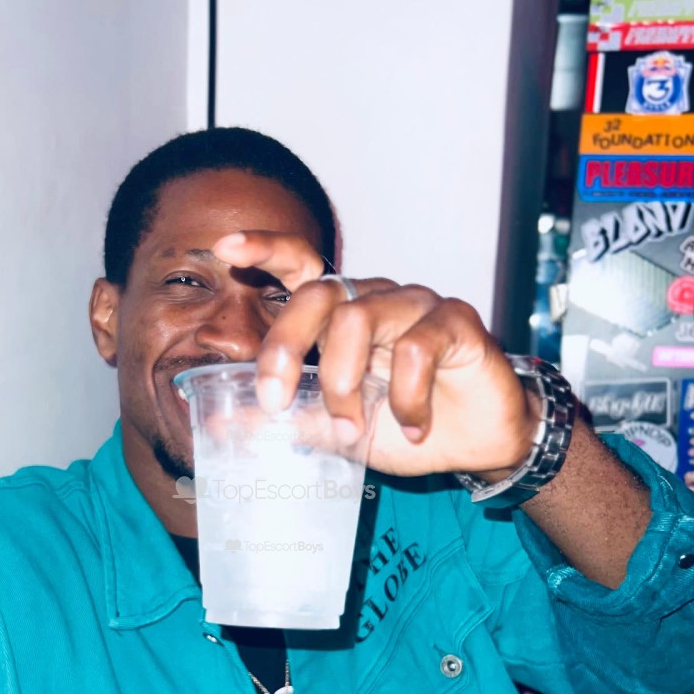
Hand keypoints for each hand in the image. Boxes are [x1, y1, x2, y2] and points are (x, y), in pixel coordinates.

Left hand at [211, 231, 539, 478]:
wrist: (476, 444)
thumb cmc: (404, 426)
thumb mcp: (334, 429)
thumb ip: (285, 418)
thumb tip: (217, 420)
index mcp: (341, 314)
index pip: (299, 267)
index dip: (264, 249)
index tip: (224, 249)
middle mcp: (375, 298)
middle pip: (316, 296)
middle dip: (284, 349)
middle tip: (275, 401)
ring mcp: (416, 305)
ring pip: (358, 321)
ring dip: (345, 385)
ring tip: (353, 431)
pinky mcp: (456, 322)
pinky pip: (416, 349)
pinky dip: (405, 400)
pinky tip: (414, 428)